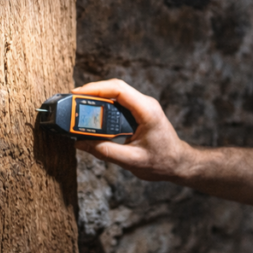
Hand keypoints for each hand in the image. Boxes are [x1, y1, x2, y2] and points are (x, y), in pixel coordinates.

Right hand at [72, 79, 190, 180]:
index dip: (95, 88)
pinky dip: (104, 104)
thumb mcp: (131, 160)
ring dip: (97, 97)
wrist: (179, 164)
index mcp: (147, 111)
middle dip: (92, 91)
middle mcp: (146, 104)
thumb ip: (105, 151)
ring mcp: (143, 107)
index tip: (76, 94)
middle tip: (72, 101)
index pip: (119, 90)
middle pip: (115, 88)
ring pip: (116, 93)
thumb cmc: (162, 162)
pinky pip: (119, 103)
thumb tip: (80, 143)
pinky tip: (92, 112)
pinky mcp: (139, 113)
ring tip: (78, 105)